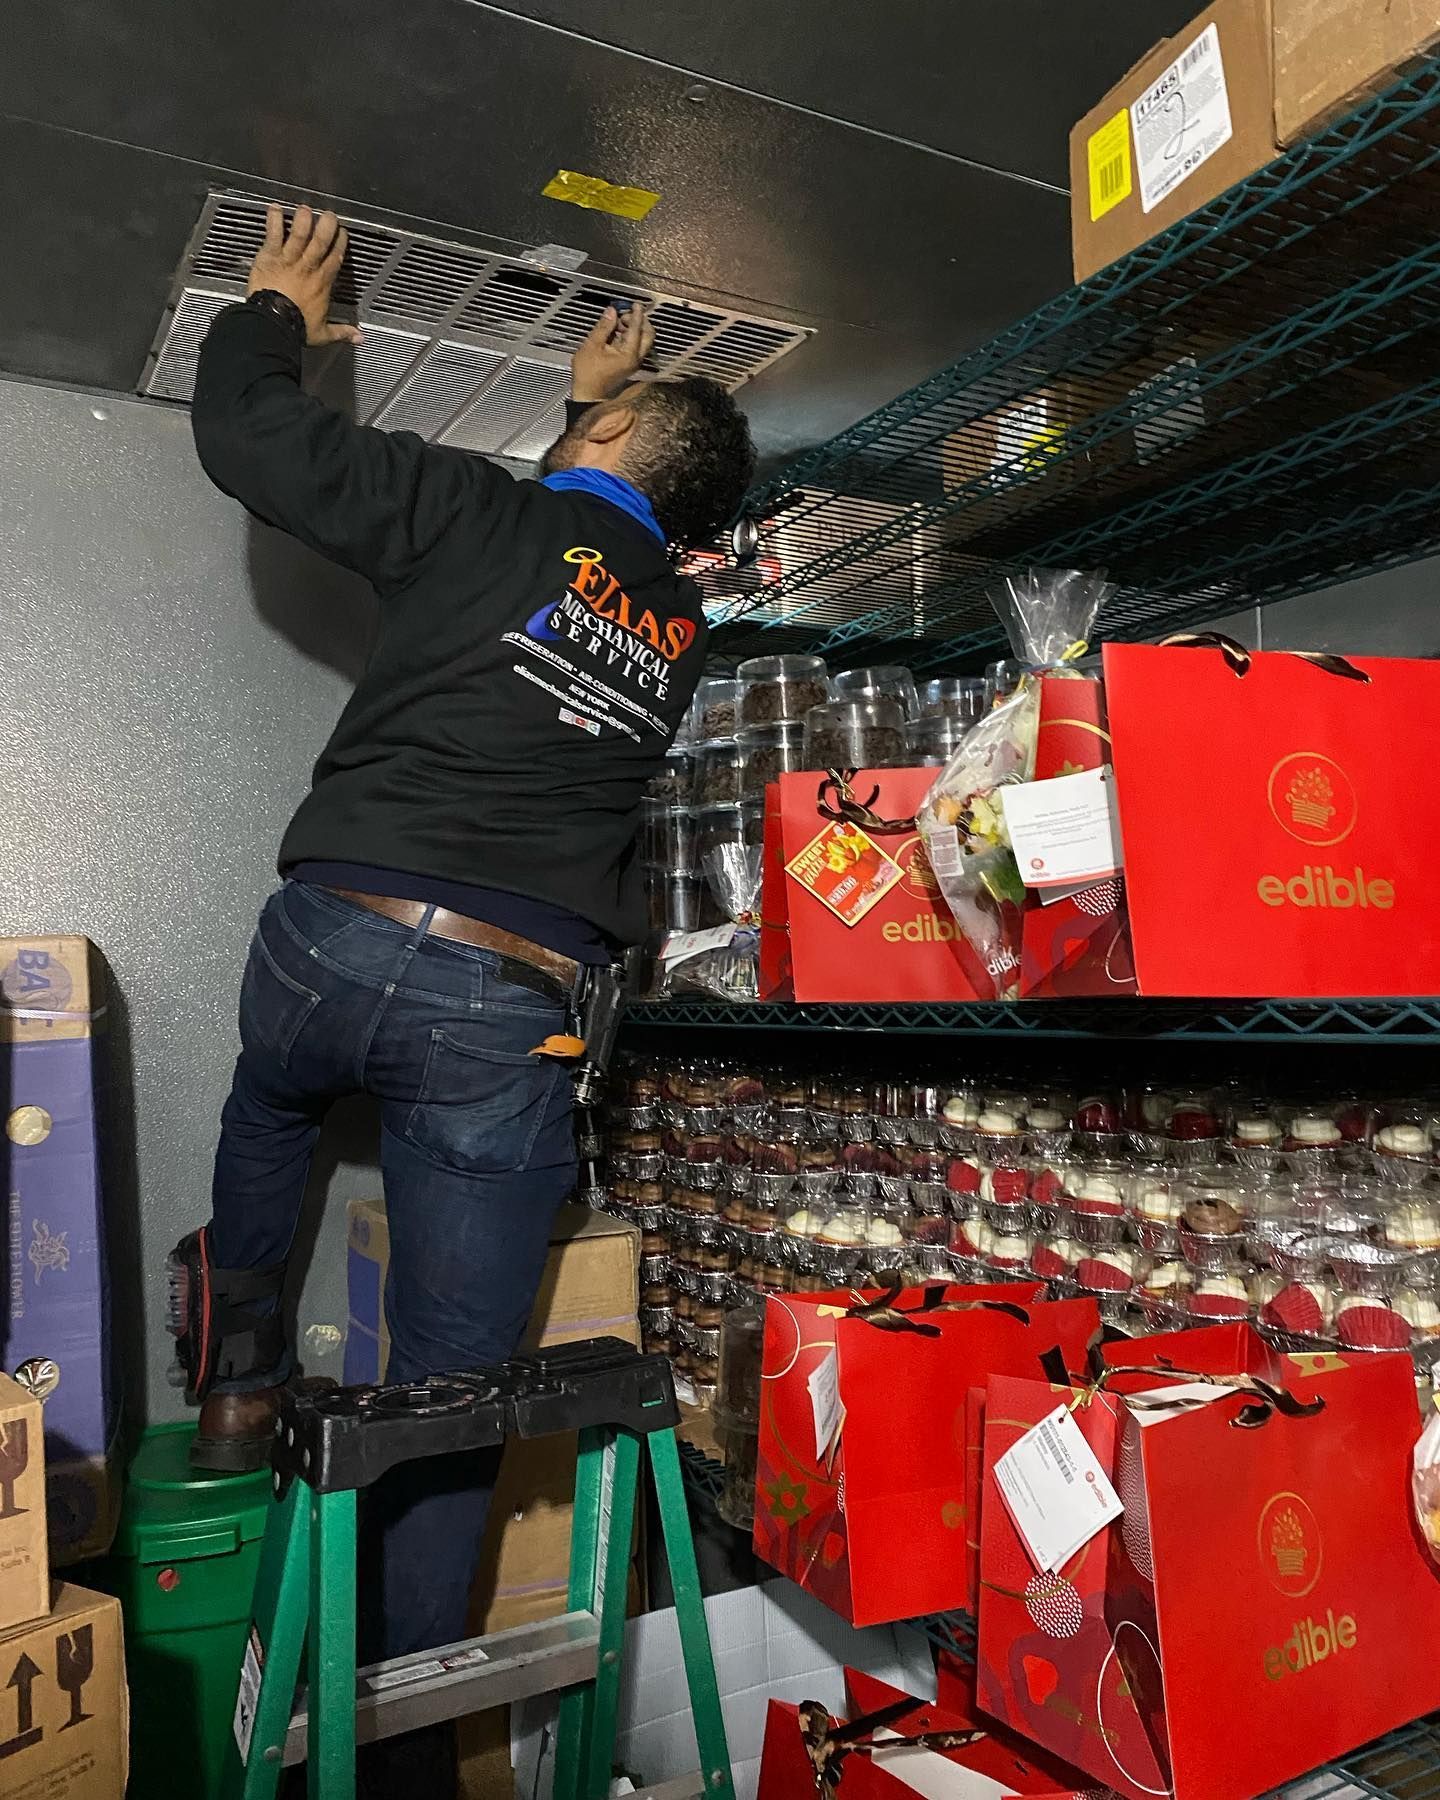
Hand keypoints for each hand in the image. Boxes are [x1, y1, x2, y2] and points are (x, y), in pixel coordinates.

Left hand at [246, 204, 361, 347]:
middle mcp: (308, 267)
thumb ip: (342, 332)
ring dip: (303, 220)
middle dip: (327, 225)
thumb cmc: (296, 328)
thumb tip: (359, 338)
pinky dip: (274, 220)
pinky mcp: (270, 257)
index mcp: (322, 283)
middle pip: (321, 241)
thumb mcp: (322, 334)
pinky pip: (273, 234)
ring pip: (299, 234)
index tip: (343, 233)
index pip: (336, 258)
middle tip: (330, 214)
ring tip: (306, 208)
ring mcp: (289, 259)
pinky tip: (275, 208)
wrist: (274, 323)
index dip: (340, 243)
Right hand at [571, 302, 653, 402]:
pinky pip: (634, 347)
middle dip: (639, 322)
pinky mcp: (628, 365)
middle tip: (625, 314)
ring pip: (642, 340)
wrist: (588, 394)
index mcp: (629, 354)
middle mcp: (636, 359)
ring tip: (617, 323)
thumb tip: (611, 312)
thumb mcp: (592, 345)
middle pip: (647, 335)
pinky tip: (616, 333)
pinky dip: (629, 337)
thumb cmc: (588, 374)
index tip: (636, 304)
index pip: (637, 328)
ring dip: (633, 329)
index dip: (636, 314)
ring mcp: (633, 363)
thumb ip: (604, 326)